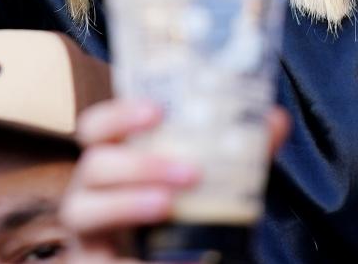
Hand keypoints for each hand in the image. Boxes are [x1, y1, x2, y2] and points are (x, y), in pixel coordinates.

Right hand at [61, 98, 289, 262]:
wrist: (170, 262)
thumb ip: (234, 155)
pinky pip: (104, 262)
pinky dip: (133, 260)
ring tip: (168, 205)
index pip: (95, 128)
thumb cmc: (171, 221)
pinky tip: (176, 261)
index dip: (119, 114)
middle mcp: (89, 193)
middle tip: (191, 171)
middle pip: (93, 166)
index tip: (158, 110)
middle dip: (139, 163)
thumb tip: (275, 120)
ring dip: (126, 203)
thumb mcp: (200, 186)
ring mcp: (86, 233)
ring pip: (82, 210)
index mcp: (110, 163)